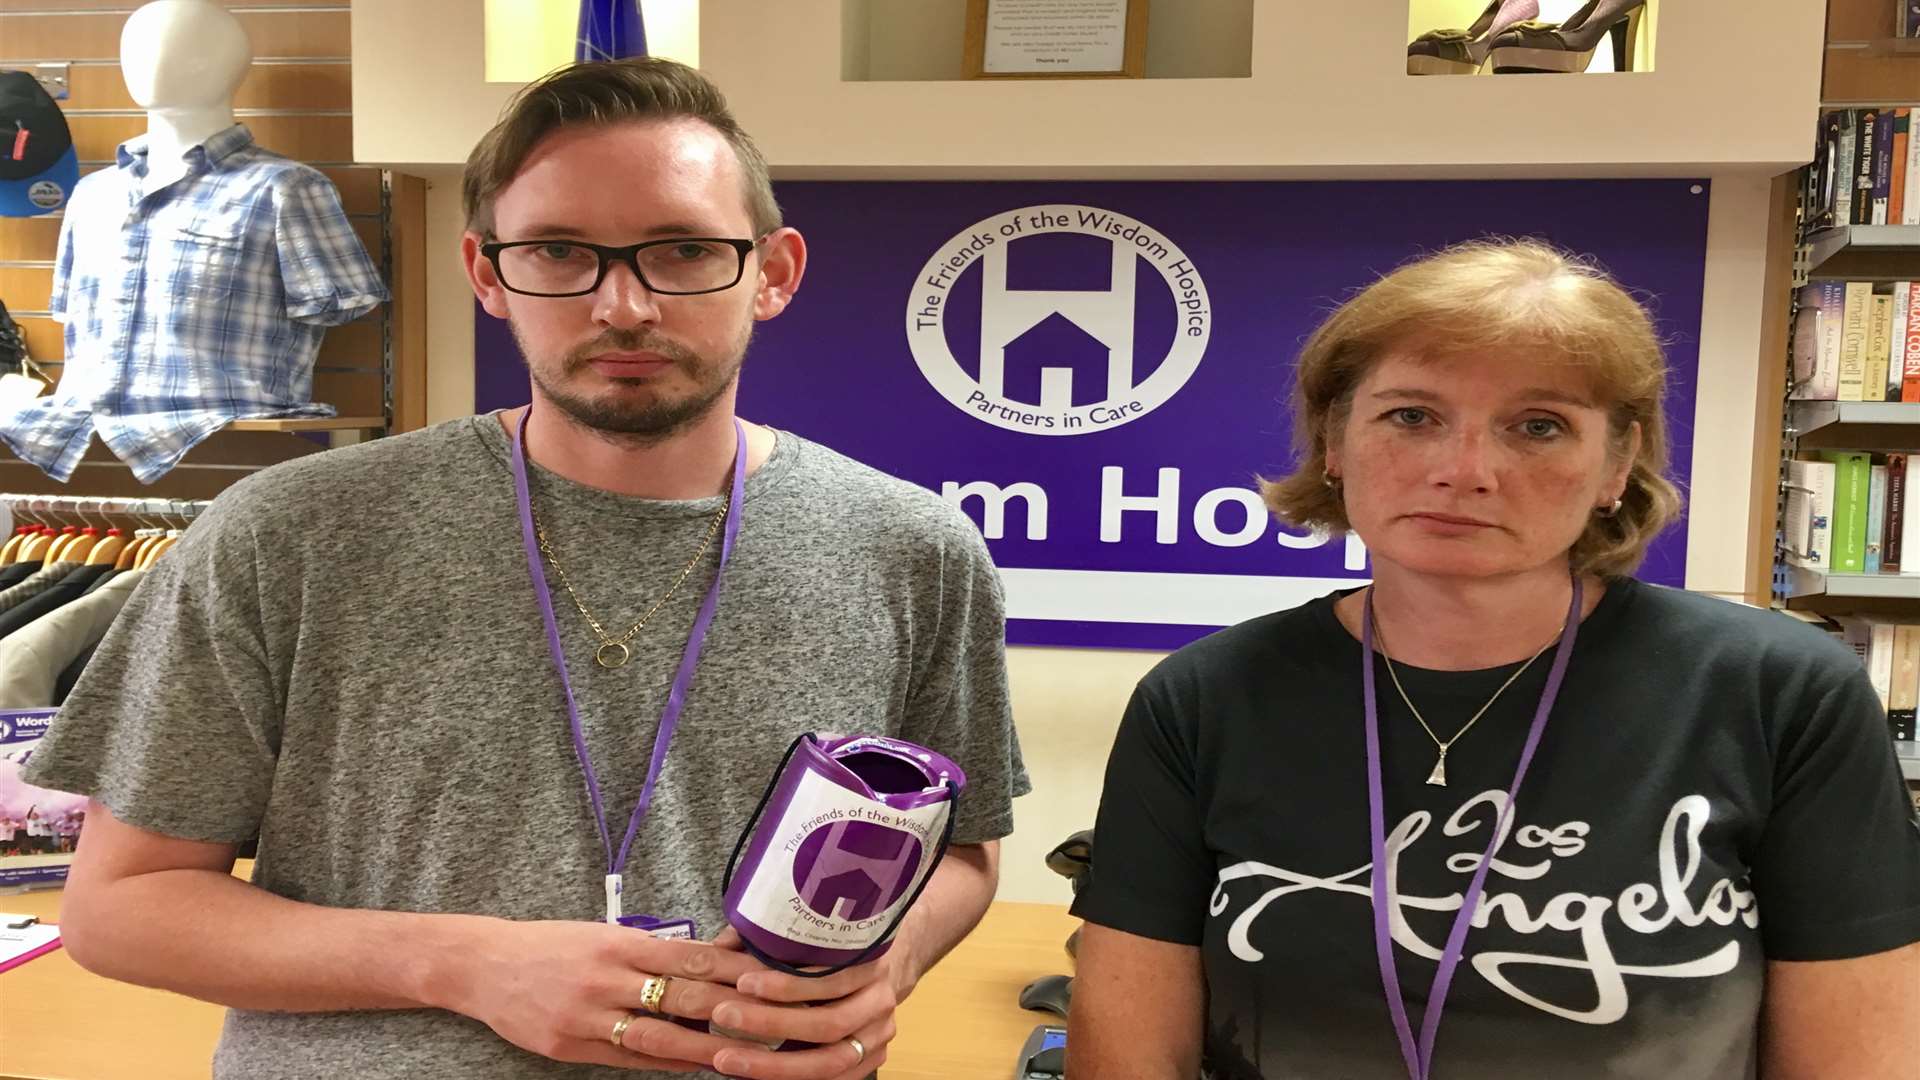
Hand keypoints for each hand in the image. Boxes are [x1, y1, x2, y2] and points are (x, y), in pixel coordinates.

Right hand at [435, 918, 777, 1071]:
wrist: (485, 965)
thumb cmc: (556, 945)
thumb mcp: (606, 933)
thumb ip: (656, 948)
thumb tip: (719, 950)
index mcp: (618, 942)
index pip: (690, 956)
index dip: (734, 970)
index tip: (770, 979)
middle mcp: (605, 978)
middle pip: (681, 997)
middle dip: (730, 1011)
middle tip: (773, 1021)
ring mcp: (586, 1016)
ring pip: (657, 1036)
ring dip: (703, 1047)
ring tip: (740, 1054)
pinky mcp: (569, 1047)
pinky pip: (628, 1060)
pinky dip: (665, 1063)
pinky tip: (694, 1065)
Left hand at [701, 927, 901, 1078]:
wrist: (880, 974)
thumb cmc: (838, 952)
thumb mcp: (816, 938)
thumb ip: (773, 940)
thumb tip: (723, 945)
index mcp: (871, 963)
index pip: (830, 978)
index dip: (787, 984)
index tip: (743, 982)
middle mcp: (879, 1002)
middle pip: (828, 1023)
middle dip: (772, 1023)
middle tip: (723, 1016)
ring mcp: (878, 1037)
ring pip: (829, 1062)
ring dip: (774, 1065)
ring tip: (727, 1059)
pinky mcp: (871, 1062)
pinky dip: (791, 1079)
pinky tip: (754, 1076)